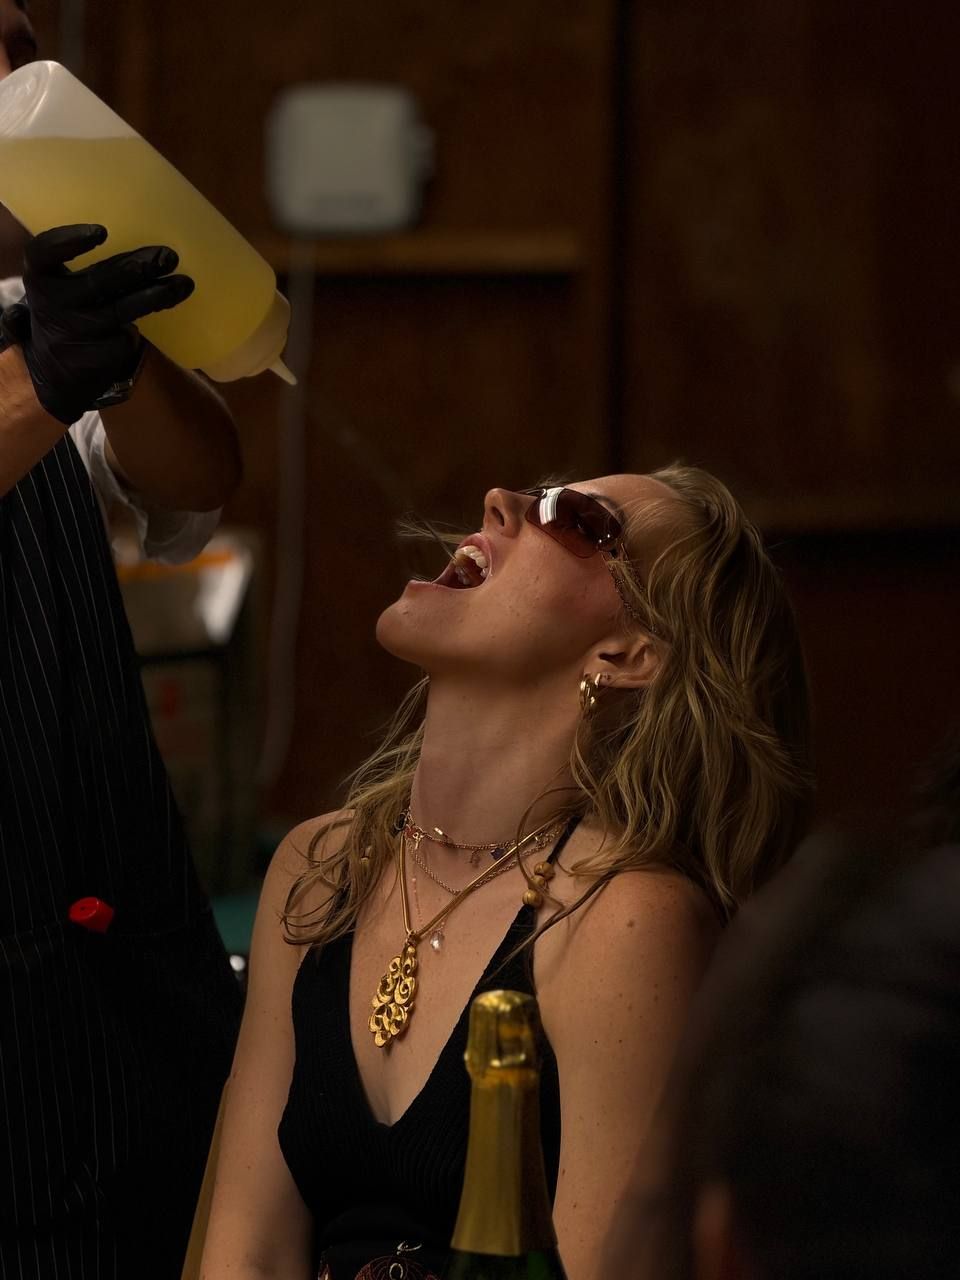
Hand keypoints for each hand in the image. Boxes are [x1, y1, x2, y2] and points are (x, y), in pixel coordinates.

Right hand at [0, 223, 194, 425]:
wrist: (56, 367)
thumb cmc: (72, 308)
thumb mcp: (70, 285)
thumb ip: (98, 268)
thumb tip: (155, 253)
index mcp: (41, 275)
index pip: (43, 252)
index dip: (68, 240)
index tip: (101, 231)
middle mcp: (53, 302)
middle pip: (97, 281)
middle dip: (137, 268)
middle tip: (168, 256)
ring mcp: (74, 331)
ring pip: (120, 310)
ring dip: (156, 296)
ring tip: (183, 284)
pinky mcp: (94, 357)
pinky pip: (126, 338)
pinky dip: (144, 324)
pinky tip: (164, 309)